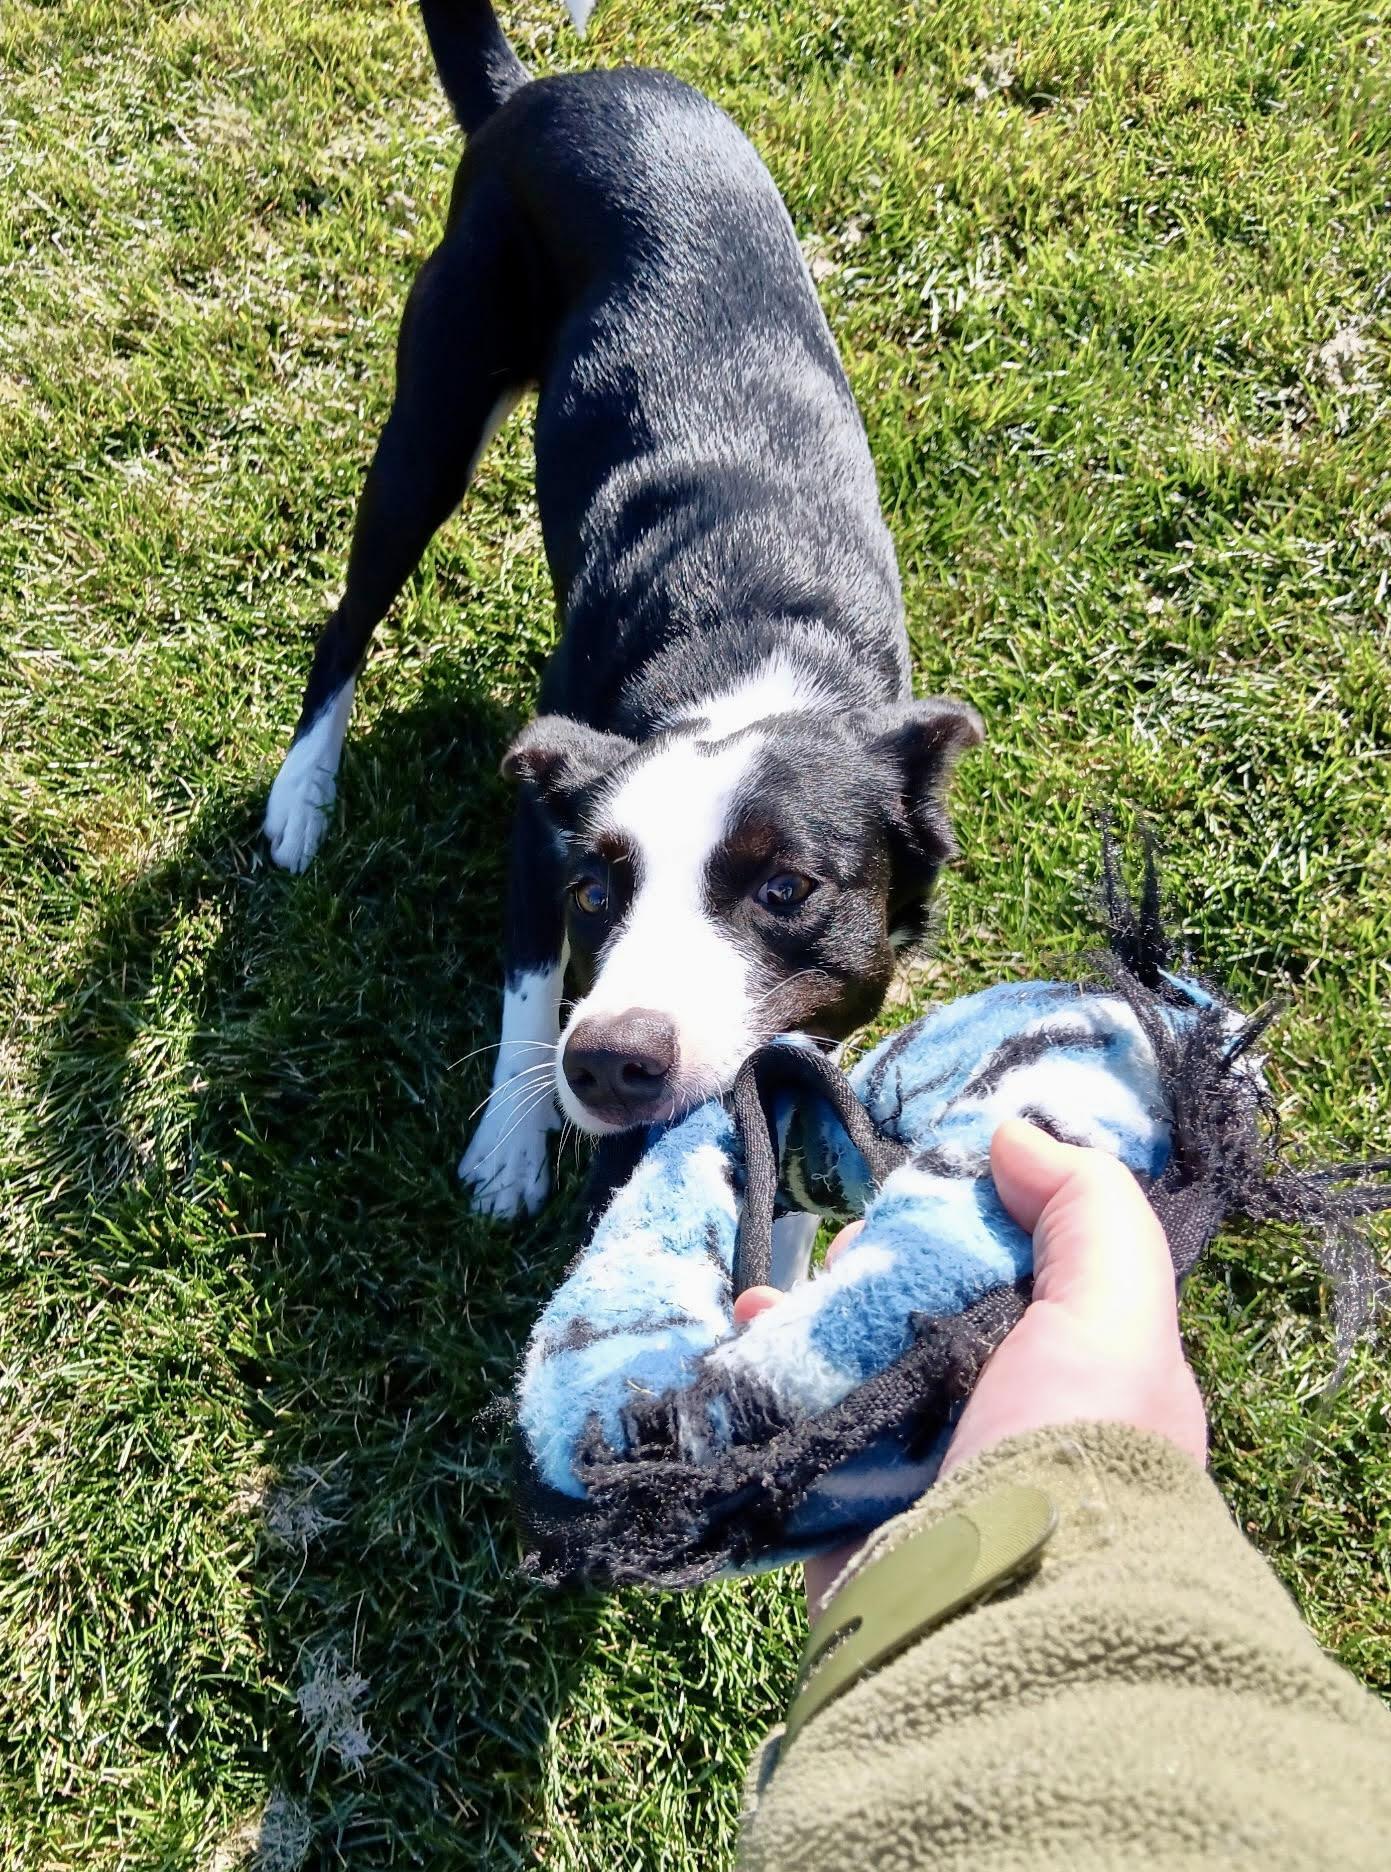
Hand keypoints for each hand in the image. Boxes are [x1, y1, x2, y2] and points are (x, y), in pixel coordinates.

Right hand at [735, 1118, 1206, 1615]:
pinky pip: (797, 1422)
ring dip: (809, 1314)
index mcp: (1079, 1378)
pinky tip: (743, 1331)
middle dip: (878, 1262)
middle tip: (846, 1241)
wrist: (993, 1618)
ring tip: (774, 1286)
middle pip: (926, 1308)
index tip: (924, 1180)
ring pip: (854, 1360)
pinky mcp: (847, 1509)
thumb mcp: (1116, 1314)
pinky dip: (764, 1374)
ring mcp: (921, 1469)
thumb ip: (1090, 1211)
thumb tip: (1014, 1133)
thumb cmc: (1070, 1453)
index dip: (976, 1218)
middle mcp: (1004, 1421)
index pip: (1023, 1272)